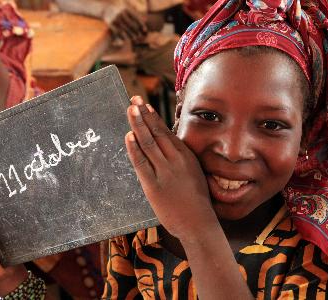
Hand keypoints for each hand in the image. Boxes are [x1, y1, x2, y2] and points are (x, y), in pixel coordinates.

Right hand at [104, 5, 146, 42]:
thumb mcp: (126, 9)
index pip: (136, 18)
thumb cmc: (119, 10)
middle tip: (140, 36)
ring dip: (130, 35)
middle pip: (131, 25)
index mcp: (126, 9)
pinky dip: (122, 36)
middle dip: (136, 31)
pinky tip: (126, 40)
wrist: (105, 9)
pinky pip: (118, 32)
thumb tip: (145, 21)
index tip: (145, 30)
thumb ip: (134, 14)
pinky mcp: (110, 24)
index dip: (141, 24)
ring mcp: (115, 19)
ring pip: (125, 30)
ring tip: (135, 39)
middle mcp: (121, 14)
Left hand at [125, 97, 216, 240]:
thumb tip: (167, 149)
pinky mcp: (154, 186)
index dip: (153, 118)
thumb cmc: (197, 201)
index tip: (145, 106)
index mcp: (186, 157)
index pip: (166, 132)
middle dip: (143, 115)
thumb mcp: (194, 174)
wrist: (199, 224)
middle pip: (156, 133)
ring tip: (130, 110)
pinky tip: (128, 136)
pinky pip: (142, 163)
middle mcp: (175, 161)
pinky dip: (134, 149)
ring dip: (137, 125)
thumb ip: (181, 161)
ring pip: (148, 143)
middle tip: (134, 100)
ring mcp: (164, 172)